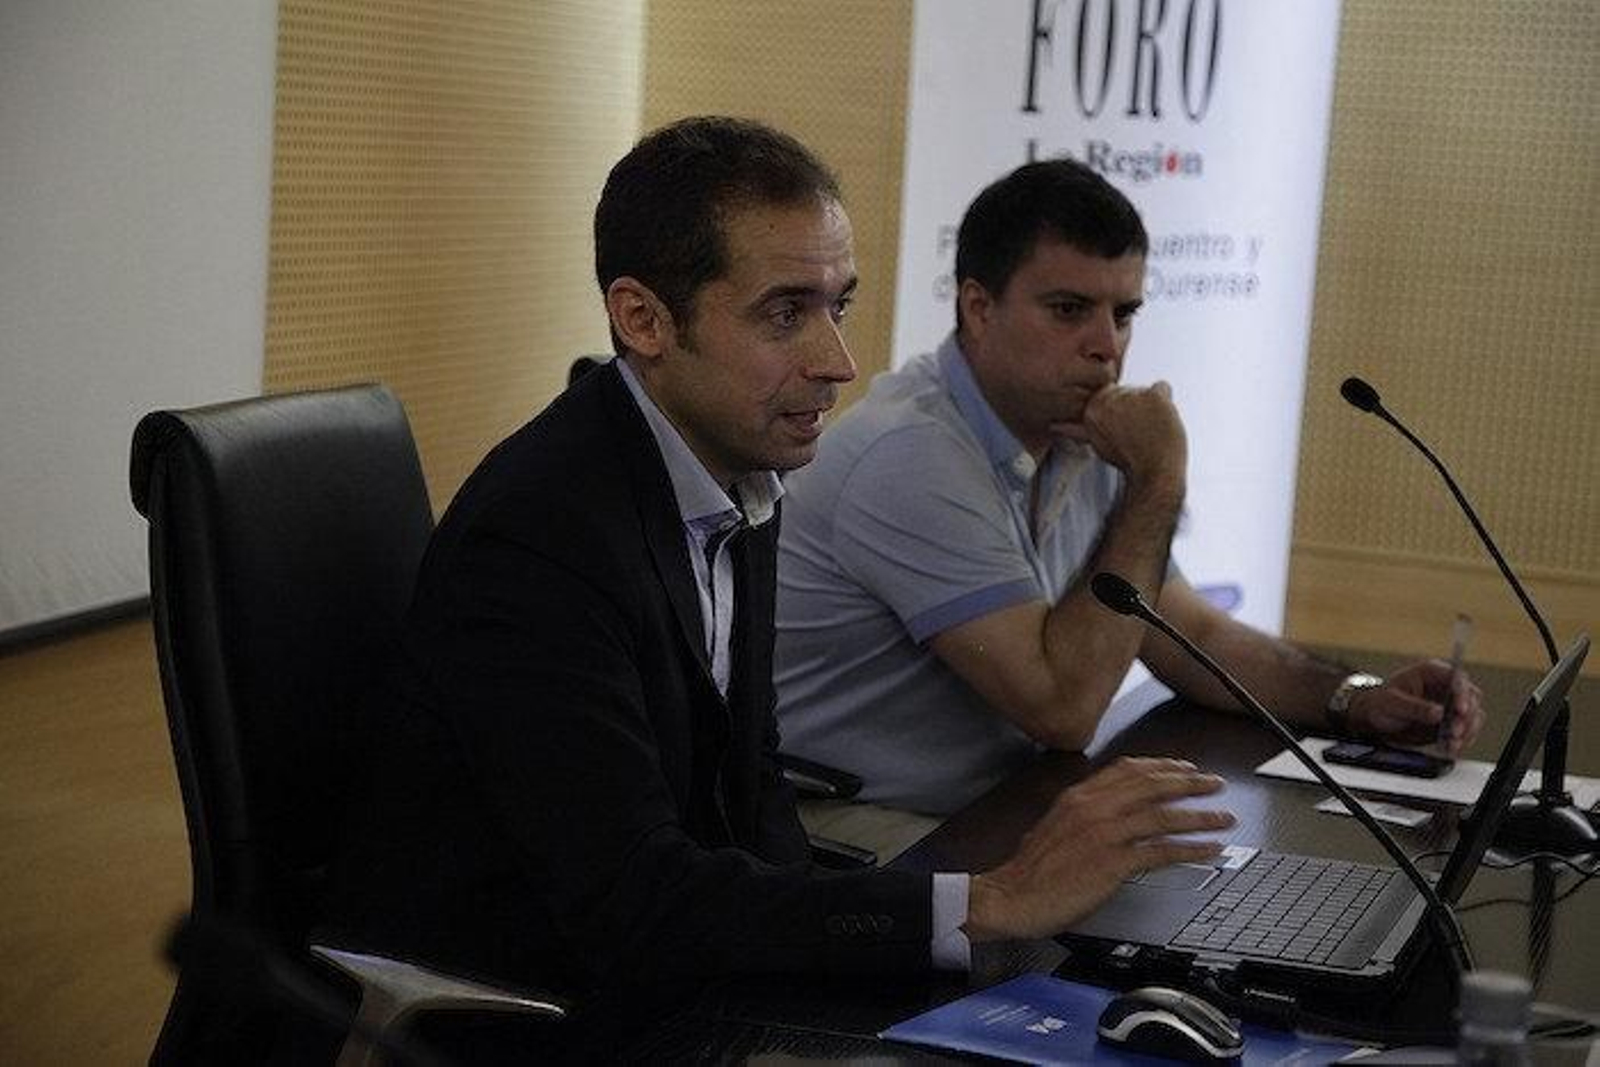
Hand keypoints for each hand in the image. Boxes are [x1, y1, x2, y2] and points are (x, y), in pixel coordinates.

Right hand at [965, 757, 1233, 941]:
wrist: (1011, 896)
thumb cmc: (1029, 871)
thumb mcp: (1054, 827)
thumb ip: (1082, 815)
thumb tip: (1111, 815)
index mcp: (1078, 797)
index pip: (1128, 770)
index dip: (1162, 767)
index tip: (1184, 768)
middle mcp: (1093, 808)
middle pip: (1152, 785)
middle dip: (1190, 783)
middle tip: (1215, 784)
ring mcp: (1103, 834)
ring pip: (1162, 815)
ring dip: (1199, 816)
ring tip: (1224, 817)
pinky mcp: (1111, 863)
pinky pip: (1160, 852)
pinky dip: (1190, 849)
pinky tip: (1208, 850)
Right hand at [1077, 382, 1186, 491]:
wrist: (1153, 473)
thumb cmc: (1127, 460)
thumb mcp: (1095, 443)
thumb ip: (1075, 430)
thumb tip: (1054, 426)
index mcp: (1092, 408)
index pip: (1106, 393)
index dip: (1118, 411)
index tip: (1123, 429)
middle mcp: (1109, 398)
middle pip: (1126, 391)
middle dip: (1134, 408)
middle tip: (1138, 433)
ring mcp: (1132, 395)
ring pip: (1145, 392)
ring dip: (1150, 408)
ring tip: (1149, 432)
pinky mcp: (1153, 396)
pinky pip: (1162, 387)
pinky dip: (1166, 402)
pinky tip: (1162, 421)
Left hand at [1347, 660, 1484, 755]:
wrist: (1379, 720)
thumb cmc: (1382, 703)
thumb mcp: (1392, 703)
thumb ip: (1415, 707)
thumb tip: (1438, 713)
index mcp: (1431, 672)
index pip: (1455, 677)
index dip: (1462, 692)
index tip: (1460, 709)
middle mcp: (1446, 686)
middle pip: (1471, 697)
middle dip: (1466, 716)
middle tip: (1454, 732)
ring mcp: (1452, 704)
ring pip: (1473, 715)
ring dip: (1467, 731)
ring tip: (1452, 744)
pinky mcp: (1453, 721)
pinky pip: (1467, 730)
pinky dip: (1463, 740)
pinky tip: (1451, 748)